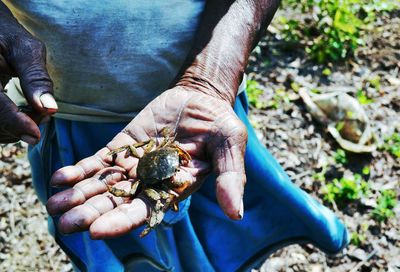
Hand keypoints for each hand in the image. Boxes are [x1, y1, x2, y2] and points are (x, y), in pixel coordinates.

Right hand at [0, 9, 56, 144]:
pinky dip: (8, 127)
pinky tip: (21, 117)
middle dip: (21, 125)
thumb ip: (36, 79)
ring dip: (15, 130)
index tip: (36, 136)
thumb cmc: (8, 36)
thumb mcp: (25, 50)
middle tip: (43, 115)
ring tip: (34, 113)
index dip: (16, 124)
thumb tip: (50, 109)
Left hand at [46, 86, 247, 238]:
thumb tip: (236, 213)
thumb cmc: (220, 123)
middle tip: (64, 224)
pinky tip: (59, 178)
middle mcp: (150, 182)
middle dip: (91, 213)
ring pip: (102, 185)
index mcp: (174, 188)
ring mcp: (134, 164)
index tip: (98, 231)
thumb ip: (230, 178)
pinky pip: (98, 161)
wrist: (202, 98)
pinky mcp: (122, 146)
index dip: (122, 221)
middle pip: (116, 202)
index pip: (146, 210)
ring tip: (54, 204)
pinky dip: (80, 170)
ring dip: (78, 195)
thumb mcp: (230, 146)